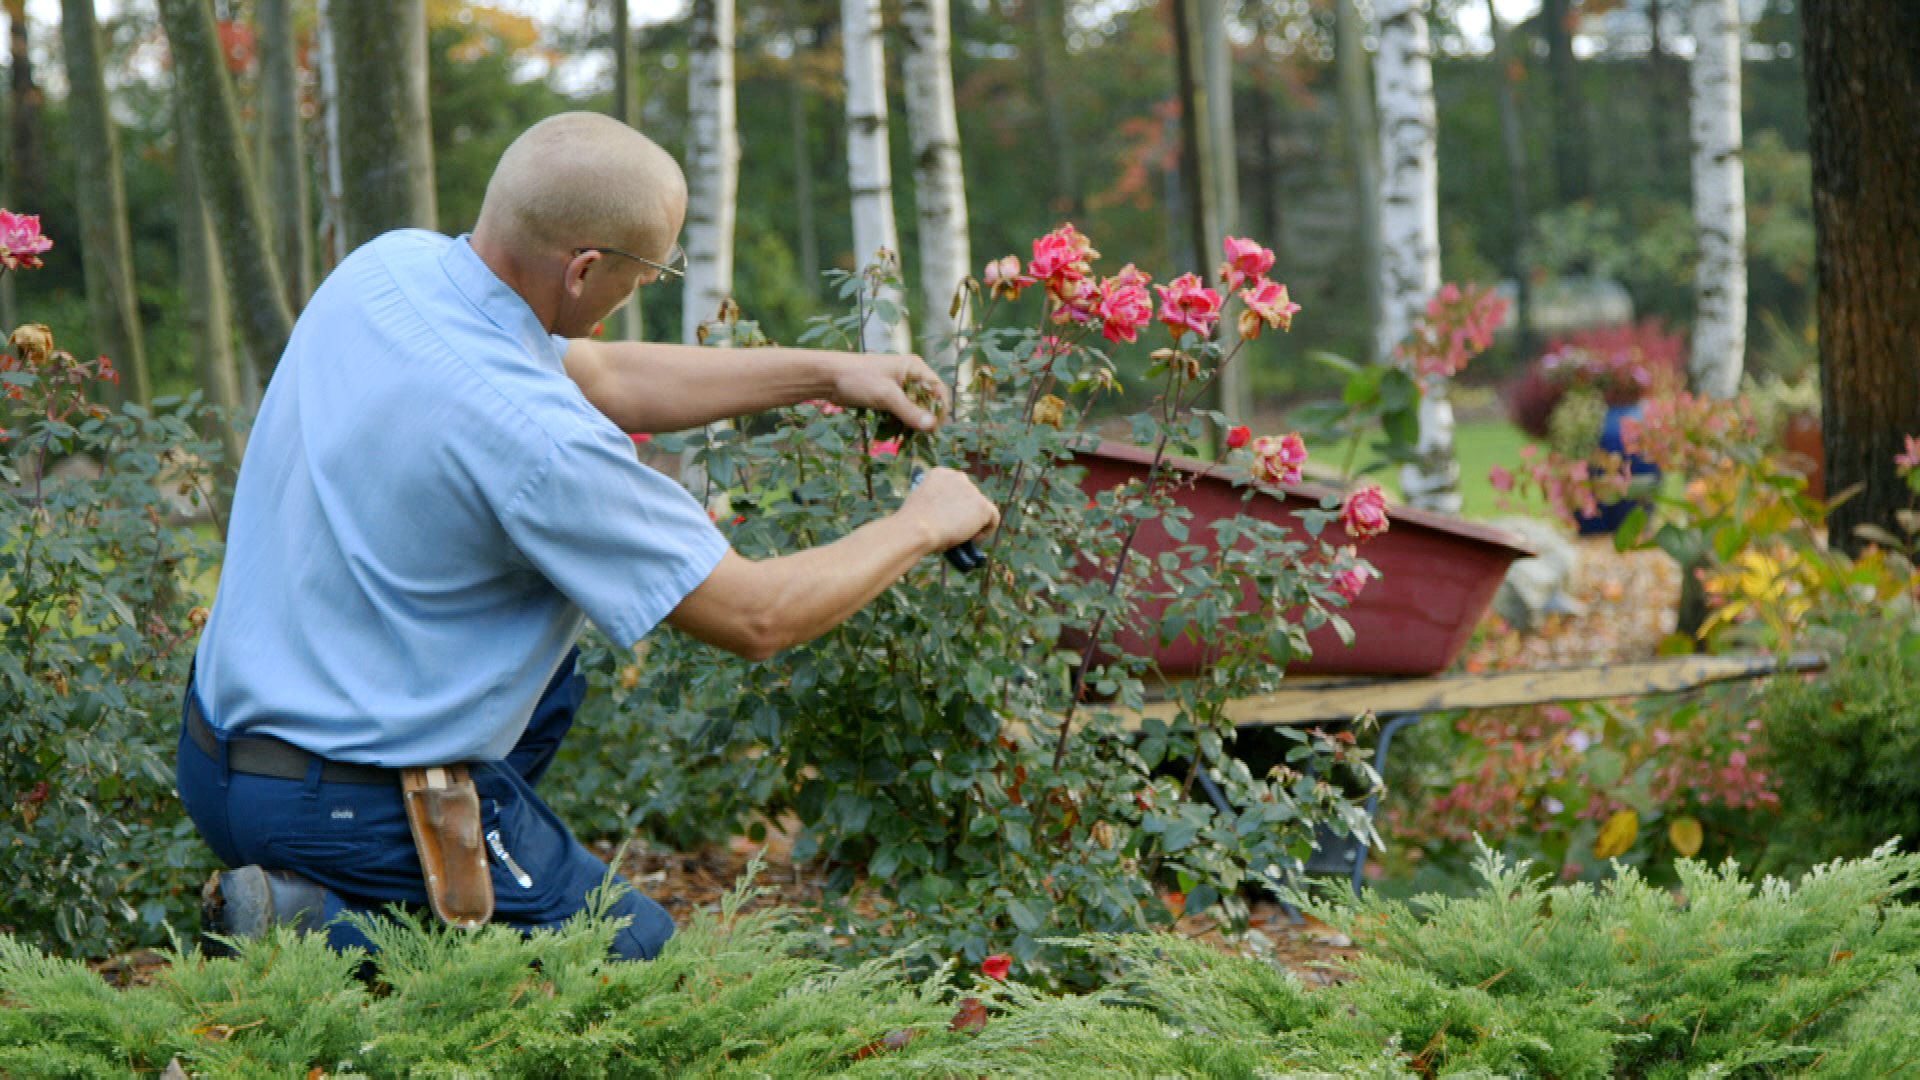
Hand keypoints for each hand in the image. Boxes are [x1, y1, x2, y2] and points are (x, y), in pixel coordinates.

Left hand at [832, 352, 949, 433]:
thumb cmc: (858, 379)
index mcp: (915, 369)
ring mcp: (898, 388)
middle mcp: (910, 377)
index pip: (938, 390)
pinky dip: (898, 424)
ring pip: (913, 410)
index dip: (939, 410)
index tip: (933, 428)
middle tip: (917, 436)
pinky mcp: (887, 398)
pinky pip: (900, 413)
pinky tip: (891, 433)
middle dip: (922, 419)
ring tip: (902, 437)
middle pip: (927, 402)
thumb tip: (932, 427)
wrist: (828, 377)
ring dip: (909, 424)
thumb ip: (909, 411)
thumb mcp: (886, 395)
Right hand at [900, 467, 998, 553]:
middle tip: (955, 530)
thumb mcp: (921, 505)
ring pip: (980, 508)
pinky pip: (993, 517)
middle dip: (964, 513)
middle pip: (969, 497)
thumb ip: (935, 503)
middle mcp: (957, 477)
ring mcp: (971, 490)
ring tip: (962, 537)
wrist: (917, 529)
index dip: (953, 504)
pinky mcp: (982, 505)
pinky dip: (987, 529)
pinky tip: (974, 539)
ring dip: (974, 522)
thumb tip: (945, 516)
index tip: (946, 518)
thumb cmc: (913, 524)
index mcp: (939, 473)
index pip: (955, 487)